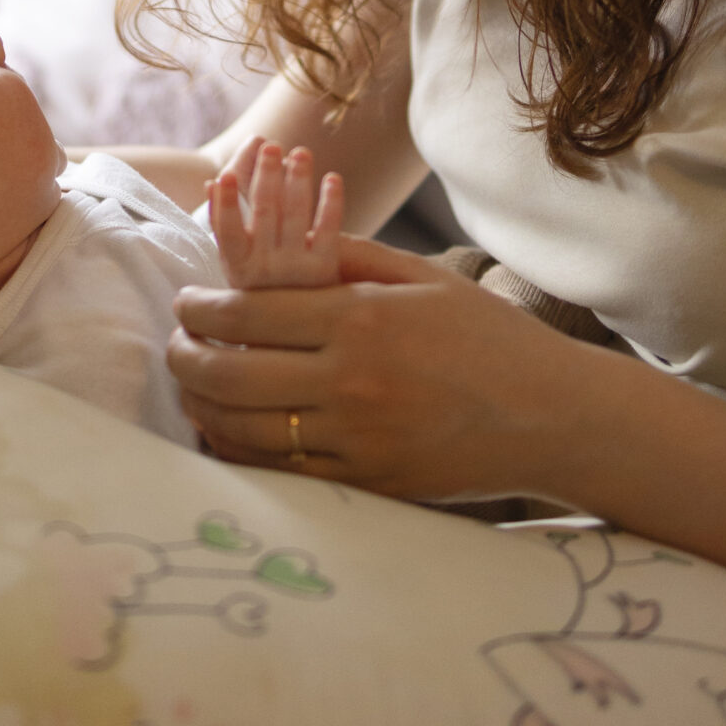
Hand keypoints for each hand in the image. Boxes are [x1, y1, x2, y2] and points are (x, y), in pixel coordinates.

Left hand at [169, 235, 591, 499]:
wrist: (552, 416)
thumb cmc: (490, 338)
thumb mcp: (423, 278)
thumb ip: (348, 256)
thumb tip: (279, 243)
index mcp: (362, 317)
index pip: (251, 310)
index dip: (202, 307)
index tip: (185, 303)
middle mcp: (352, 379)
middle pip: (233, 370)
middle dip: (186, 357)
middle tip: (174, 345)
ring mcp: (358, 437)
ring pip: (246, 427)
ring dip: (202, 407)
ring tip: (190, 389)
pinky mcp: (368, 482)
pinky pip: (282, 473)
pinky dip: (241, 453)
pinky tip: (226, 435)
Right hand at [208, 138, 342, 289]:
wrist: (296, 333)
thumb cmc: (261, 288)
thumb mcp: (236, 264)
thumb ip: (224, 225)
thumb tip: (212, 182)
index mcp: (237, 268)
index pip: (227, 233)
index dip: (225, 205)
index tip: (225, 175)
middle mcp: (265, 270)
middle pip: (265, 214)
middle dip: (268, 176)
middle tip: (272, 146)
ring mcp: (296, 270)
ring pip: (296, 215)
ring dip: (299, 180)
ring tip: (301, 152)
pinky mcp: (326, 270)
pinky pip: (329, 230)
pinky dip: (331, 203)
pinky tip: (332, 178)